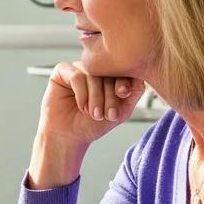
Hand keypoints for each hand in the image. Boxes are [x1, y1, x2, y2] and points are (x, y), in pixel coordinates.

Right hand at [28, 62, 144, 188]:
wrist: (69, 135)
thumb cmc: (93, 124)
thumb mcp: (120, 111)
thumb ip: (133, 94)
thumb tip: (141, 79)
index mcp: (109, 76)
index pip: (121, 70)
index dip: (124, 82)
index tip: (123, 95)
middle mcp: (94, 70)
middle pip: (107, 72)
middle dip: (110, 95)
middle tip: (108, 114)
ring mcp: (78, 68)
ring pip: (92, 75)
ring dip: (95, 97)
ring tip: (94, 114)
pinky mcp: (62, 71)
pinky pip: (75, 76)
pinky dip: (81, 94)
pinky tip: (81, 106)